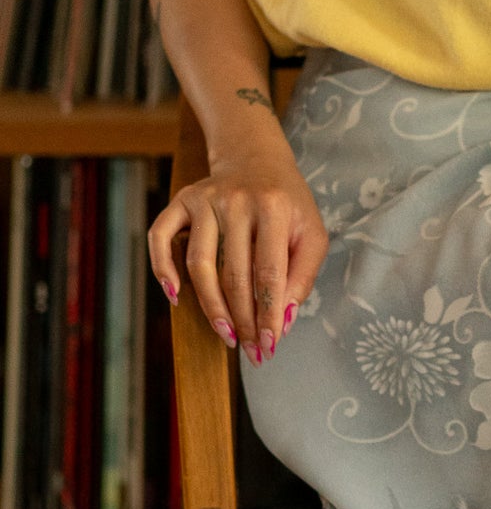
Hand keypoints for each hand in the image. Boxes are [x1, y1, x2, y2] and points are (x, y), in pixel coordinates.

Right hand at [147, 145, 328, 363]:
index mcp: (274, 208)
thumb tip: (283, 319)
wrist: (257, 159)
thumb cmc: (289, 205)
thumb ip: (303, 275)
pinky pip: (161, 238)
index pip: (269, 272)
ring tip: (226, 335)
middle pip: (234, 274)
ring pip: (199, 265)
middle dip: (243, 318)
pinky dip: (162, 269)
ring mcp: (204, 200)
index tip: (269, 343)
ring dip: (211, 307)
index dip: (268, 312)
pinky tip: (176, 298)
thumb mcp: (312, 233)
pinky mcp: (181, 200)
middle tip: (250, 349)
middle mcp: (236, 201)